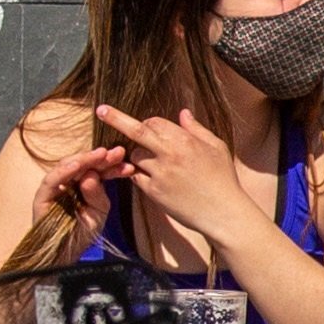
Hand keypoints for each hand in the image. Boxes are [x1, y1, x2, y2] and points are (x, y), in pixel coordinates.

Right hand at [31, 137, 132, 236]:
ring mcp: (55, 188)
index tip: (127, 162)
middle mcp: (69, 183)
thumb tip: (91, 175)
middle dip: (101, 158)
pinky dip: (63, 171)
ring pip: (67, 166)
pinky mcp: (42, 196)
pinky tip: (77, 166)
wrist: (66, 254)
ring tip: (100, 155)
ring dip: (84, 159)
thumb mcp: (99, 212)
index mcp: (84, 186)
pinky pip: (51, 180)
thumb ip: (98, 194)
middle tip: (117, 153)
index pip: (98, 170)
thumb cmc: (83, 233)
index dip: (112, 165)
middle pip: (83, 165)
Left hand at [95, 104, 261, 252]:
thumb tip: (182, 113)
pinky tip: (153, 178)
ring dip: (138, 156)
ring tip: (155, 163)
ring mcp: (159, 173)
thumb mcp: (216, 147)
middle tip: (100, 111)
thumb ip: (196, 129)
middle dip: (116, 119)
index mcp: (185, 140)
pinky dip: (140, 175)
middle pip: (136, 132)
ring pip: (134, 157)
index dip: (148, 123)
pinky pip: (137, 177)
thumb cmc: (223, 178)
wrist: (223, 212)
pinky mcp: (153, 192)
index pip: (154, 122)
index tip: (144, 125)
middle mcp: (169, 154)